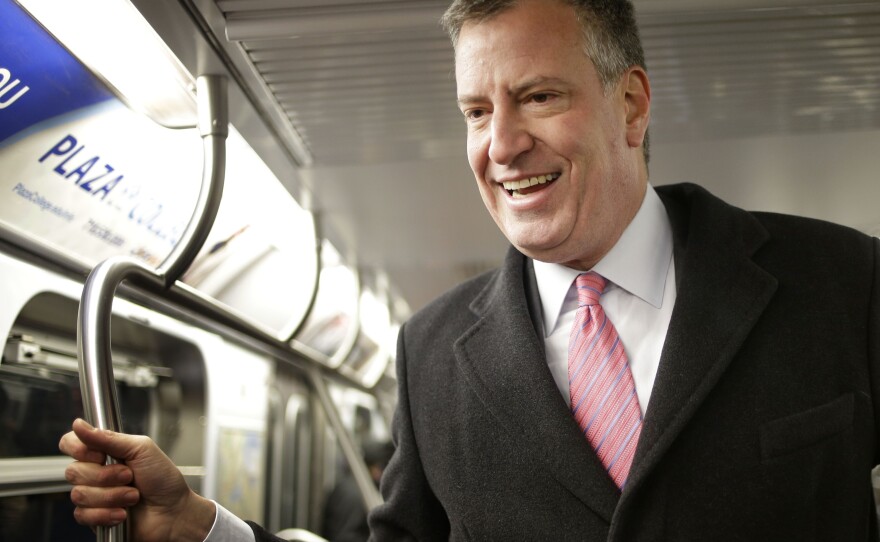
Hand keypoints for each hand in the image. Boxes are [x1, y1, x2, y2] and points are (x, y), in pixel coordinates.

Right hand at [59, 418, 215, 540]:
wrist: (173, 511)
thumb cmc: (163, 479)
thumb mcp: (141, 449)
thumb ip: (108, 438)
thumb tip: (79, 425)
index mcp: (104, 451)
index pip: (70, 443)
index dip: (79, 449)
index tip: (100, 455)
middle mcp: (95, 472)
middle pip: (73, 471)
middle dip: (106, 476)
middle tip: (129, 476)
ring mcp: (93, 495)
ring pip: (79, 494)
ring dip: (111, 496)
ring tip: (133, 496)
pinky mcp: (93, 517)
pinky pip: (83, 515)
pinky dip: (106, 513)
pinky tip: (123, 513)